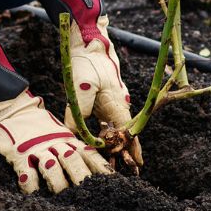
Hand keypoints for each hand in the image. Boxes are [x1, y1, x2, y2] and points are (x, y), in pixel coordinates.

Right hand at [0, 91, 110, 193]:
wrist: (12, 110)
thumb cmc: (38, 126)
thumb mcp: (59, 133)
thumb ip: (71, 146)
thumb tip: (92, 168)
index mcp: (67, 138)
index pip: (88, 153)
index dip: (100, 168)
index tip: (112, 182)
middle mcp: (55, 142)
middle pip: (72, 160)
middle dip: (81, 177)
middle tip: (90, 195)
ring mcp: (37, 147)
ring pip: (52, 166)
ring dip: (58, 183)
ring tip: (62, 198)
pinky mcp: (19, 153)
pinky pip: (27, 171)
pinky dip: (31, 184)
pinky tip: (34, 194)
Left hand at [64, 13, 141, 168]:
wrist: (88, 42)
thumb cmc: (88, 63)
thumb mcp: (81, 88)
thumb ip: (78, 113)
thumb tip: (74, 134)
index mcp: (118, 104)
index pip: (129, 132)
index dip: (132, 149)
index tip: (136, 165)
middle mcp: (117, 104)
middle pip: (121, 133)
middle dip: (119, 151)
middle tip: (113, 168)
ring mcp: (110, 101)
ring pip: (112, 127)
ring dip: (109, 143)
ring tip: (102, 159)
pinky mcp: (101, 98)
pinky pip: (103, 119)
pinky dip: (100, 131)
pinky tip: (92, 140)